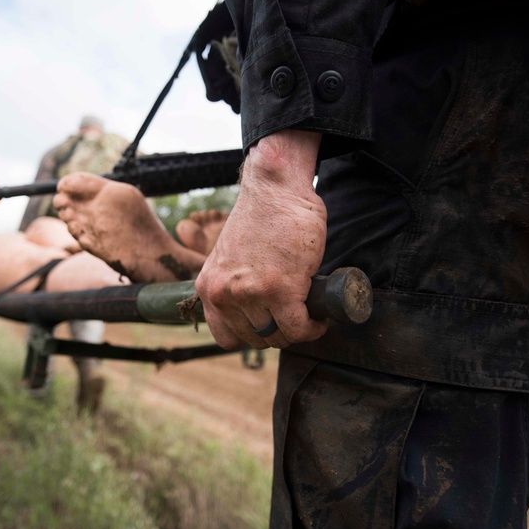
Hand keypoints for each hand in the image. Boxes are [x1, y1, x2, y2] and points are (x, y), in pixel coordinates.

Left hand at [195, 129, 328, 349]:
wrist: (274, 189)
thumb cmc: (260, 218)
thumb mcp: (230, 258)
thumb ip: (234, 285)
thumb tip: (255, 311)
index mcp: (208, 286)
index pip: (226, 336)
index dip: (253, 334)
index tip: (271, 324)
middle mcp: (223, 294)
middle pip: (256, 339)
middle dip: (279, 332)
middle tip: (296, 317)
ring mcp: (250, 294)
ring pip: (278, 336)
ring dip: (298, 330)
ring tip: (309, 316)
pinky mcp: (280, 291)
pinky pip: (299, 328)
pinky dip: (313, 328)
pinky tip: (320, 318)